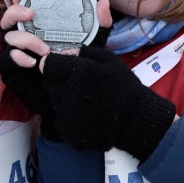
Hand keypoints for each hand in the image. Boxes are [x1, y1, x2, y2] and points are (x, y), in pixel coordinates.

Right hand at [0, 0, 113, 140]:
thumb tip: (104, 3)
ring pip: (9, 36)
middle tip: (32, 13)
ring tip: (44, 50)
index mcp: (38, 24)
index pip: (24, 4)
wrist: (70, 96)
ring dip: (26, 39)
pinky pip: (8, 57)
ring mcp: (15, 50)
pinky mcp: (12, 67)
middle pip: (9, 16)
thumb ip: (98, 24)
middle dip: (16, 10)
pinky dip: (19, 57)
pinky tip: (33, 62)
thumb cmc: (75, 64)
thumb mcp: (91, 42)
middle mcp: (23, 34)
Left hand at [40, 46, 176, 160]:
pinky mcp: (68, 131)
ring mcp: (67, 115)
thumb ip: (84, 52)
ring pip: (54, 102)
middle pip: (49, 84)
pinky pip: (60, 120)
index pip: (48, 65)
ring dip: (64, 100)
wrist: (135, 120)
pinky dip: (69, 118)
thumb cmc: (124, 87)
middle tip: (78, 85)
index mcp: (79, 73)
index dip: (52, 65)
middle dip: (59, 82)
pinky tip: (86, 116)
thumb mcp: (110, 60)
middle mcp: (69, 93)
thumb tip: (62, 51)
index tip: (59, 67)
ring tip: (85, 102)